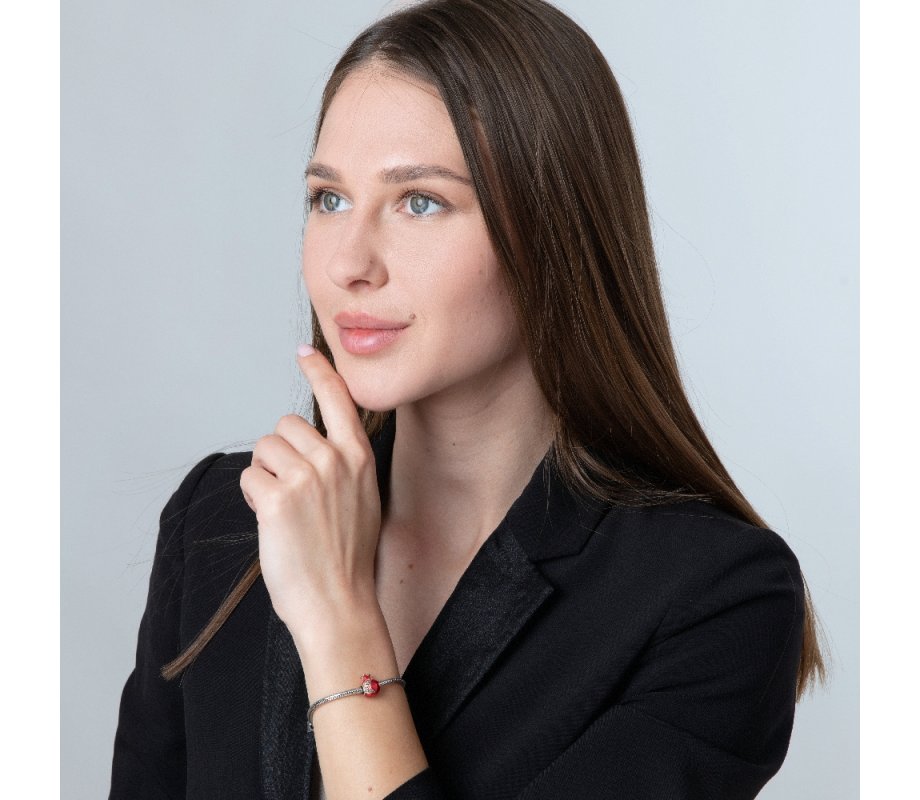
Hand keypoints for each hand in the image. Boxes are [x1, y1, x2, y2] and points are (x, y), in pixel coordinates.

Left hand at [240, 345, 380, 641]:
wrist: (340, 605)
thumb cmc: (348, 559)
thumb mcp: (364, 501)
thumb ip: (342, 467)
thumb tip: (310, 447)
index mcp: (360, 458)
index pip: (339, 399)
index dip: (320, 371)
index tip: (305, 352)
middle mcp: (335, 460)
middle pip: (286, 426)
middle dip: (279, 453)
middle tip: (292, 492)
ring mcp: (306, 478)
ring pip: (264, 448)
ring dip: (265, 474)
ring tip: (284, 510)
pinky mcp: (276, 498)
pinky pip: (249, 476)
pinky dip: (253, 496)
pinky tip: (272, 521)